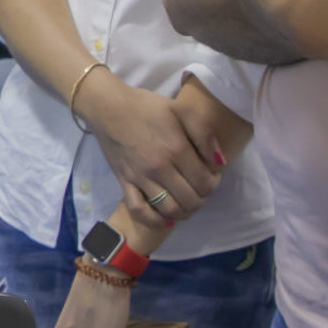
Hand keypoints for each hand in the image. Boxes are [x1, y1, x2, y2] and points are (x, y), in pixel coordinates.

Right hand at [75, 75, 222, 221]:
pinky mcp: (124, 182)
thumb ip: (205, 135)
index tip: (211, 175)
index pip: (205, 182)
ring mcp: (140, 178)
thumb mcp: (182, 110)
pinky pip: (139, 211)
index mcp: (176, 149)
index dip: (214, 183)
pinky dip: (155, 220)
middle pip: (191, 200)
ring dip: (184, 211)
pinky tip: (164, 217)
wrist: (108, 107)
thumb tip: (220, 163)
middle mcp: (159, 168)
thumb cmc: (147, 107)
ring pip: (169, 209)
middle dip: (202, 198)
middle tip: (199, 187)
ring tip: (186, 201)